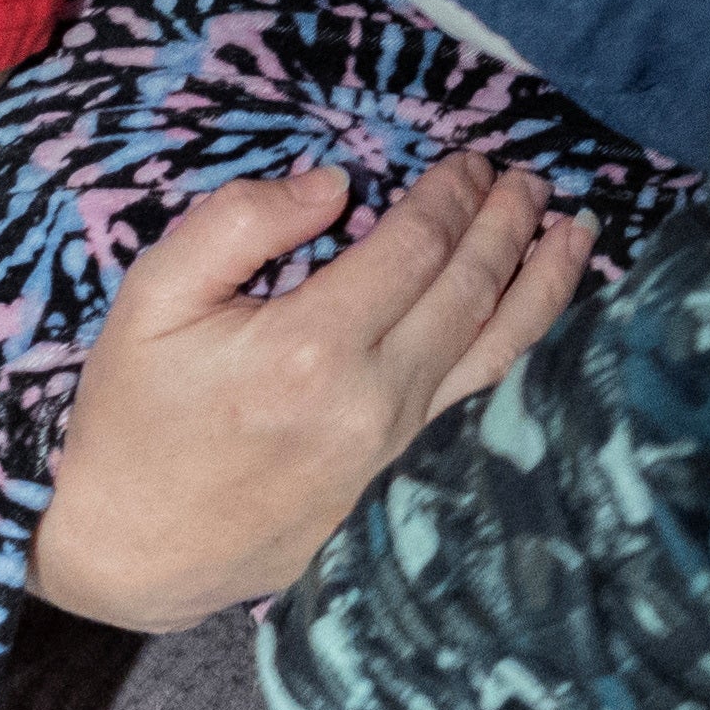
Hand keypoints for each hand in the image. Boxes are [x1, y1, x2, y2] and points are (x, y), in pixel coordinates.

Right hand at [34, 155, 592, 629]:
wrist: (132, 549)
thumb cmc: (134, 415)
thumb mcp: (152, 298)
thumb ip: (238, 224)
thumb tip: (333, 185)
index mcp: (310, 346)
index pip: (415, 247)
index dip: (452, 196)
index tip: (471, 160)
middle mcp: (371, 399)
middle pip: (469, 292)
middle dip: (506, 225)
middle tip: (530, 180)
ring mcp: (395, 450)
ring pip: (496, 353)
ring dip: (542, 284)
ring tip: (577, 233)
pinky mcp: (399, 483)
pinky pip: (479, 405)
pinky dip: (524, 353)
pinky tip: (544, 322)